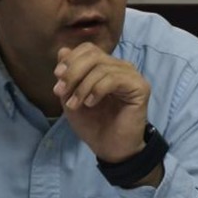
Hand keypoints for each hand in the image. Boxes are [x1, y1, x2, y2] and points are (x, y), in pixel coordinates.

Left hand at [53, 43, 149, 161]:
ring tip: (74, 105)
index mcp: (105, 67)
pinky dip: (97, 90)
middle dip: (73, 72)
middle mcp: (120, 67)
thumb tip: (62, 51)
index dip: (71, 60)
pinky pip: (114, 79)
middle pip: (93, 55)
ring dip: (82, 86)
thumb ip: (68, 76)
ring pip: (101, 67)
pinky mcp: (140, 87)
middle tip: (61, 92)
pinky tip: (90, 103)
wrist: (110, 148)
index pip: (88, 49)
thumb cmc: (93, 124)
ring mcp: (131, 76)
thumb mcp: (71, 97)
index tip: (57, 77)